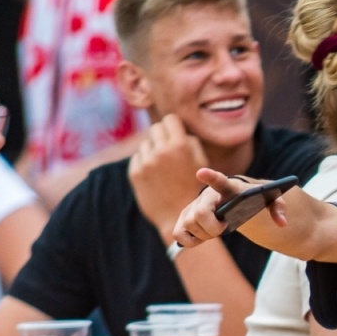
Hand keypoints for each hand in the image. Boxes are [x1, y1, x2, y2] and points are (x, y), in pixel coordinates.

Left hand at [129, 116, 211, 242]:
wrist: (178, 216)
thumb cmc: (194, 188)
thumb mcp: (202, 164)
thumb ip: (191, 143)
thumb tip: (179, 131)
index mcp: (180, 146)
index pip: (170, 119)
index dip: (173, 125)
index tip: (175, 132)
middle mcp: (161, 151)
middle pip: (156, 129)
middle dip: (162, 135)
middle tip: (168, 149)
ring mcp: (146, 162)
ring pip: (146, 144)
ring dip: (153, 150)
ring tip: (163, 166)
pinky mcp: (135, 173)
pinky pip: (137, 157)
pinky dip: (144, 162)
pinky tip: (155, 175)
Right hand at [171, 169, 272, 249]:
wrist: (234, 202)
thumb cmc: (251, 200)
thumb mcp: (270, 200)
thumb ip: (279, 207)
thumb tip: (282, 223)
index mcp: (227, 187)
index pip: (219, 180)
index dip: (210, 177)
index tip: (202, 173)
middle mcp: (206, 195)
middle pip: (199, 214)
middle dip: (212, 227)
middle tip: (224, 228)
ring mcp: (192, 206)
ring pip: (188, 224)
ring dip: (204, 234)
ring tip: (216, 230)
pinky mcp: (184, 219)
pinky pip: (178, 233)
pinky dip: (188, 240)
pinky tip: (200, 238)